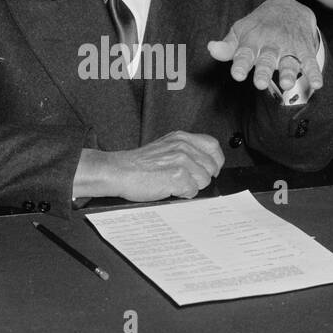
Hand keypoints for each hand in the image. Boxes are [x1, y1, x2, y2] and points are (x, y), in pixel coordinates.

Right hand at [74, 131, 224, 201]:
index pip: (213, 146)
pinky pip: (193, 191)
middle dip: (202, 178)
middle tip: (185, 181)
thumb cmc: (138, 165)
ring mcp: (181, 160)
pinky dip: (183, 195)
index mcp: (181, 137)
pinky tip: (169, 189)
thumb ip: (185, 152)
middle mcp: (183, 146)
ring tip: (173, 184)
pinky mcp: (178, 176)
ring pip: (204, 180)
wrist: (119, 171)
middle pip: (211, 166)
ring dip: (192, 187)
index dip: (214, 161)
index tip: (209, 170)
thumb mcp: (165, 148)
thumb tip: (205, 167)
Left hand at [207, 0, 321, 93]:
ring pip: (288, 61)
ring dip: (288, 72)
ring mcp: (288, 47)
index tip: (237, 75)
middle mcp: (269, 45)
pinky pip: (310, 61)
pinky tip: (317, 83)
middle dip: (263, 71)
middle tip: (259, 83)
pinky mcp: (304, 49)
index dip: (240, 64)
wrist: (288, 7)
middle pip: (266, 60)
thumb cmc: (258, 26)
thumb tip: (211, 49)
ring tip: (286, 84)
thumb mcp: (240, 32)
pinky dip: (314, 72)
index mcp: (251, 42)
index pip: (244, 54)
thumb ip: (227, 46)